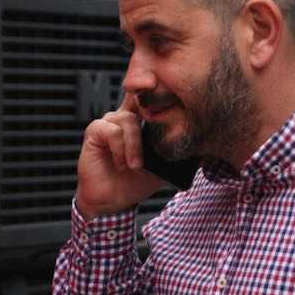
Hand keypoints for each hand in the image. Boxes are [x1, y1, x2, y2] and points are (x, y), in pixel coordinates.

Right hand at [74, 94, 163, 220]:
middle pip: (140, 99)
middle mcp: (126, 117)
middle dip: (150, 105)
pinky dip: (121, 149)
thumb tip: (199, 148)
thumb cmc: (134, 182)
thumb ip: (174, 152)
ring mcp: (110, 122)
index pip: (152, 99)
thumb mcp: (162, 166)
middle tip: (157, 127)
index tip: (175, 98)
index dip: (162, 94)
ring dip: (135, 145)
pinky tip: (122, 164)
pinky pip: (113, 132)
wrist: (112, 200)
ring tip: (135, 165)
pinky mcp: (96, 130)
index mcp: (142, 122)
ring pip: (129, 120)